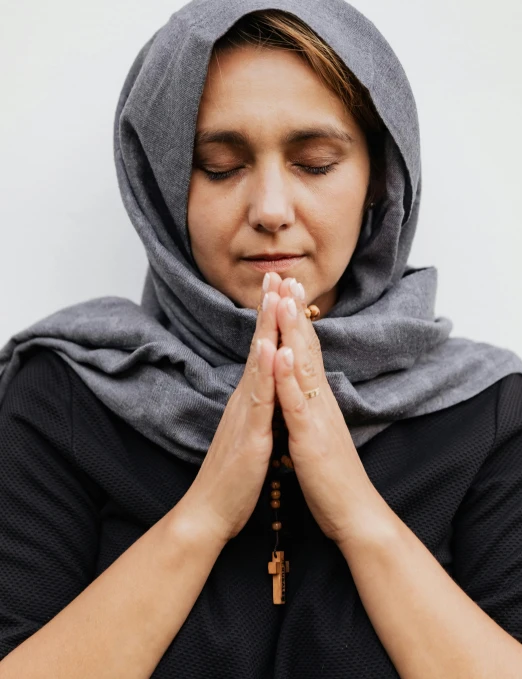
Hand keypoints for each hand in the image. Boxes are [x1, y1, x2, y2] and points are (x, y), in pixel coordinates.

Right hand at [178, 275, 282, 543]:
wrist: (209, 513)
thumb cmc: (233, 477)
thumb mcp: (250, 434)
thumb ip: (257, 409)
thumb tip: (265, 389)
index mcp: (250, 401)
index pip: (263, 352)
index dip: (271, 321)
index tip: (281, 290)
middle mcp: (245, 400)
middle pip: (259, 347)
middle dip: (269, 311)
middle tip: (276, 275)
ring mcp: (246, 415)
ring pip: (258, 365)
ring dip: (266, 329)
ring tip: (273, 297)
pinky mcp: (250, 435)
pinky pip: (259, 399)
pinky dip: (264, 372)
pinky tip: (267, 348)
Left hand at [264, 276, 381, 545]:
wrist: (354, 513)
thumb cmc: (332, 477)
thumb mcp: (317, 434)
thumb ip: (310, 408)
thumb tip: (302, 390)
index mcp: (317, 400)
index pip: (305, 352)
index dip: (295, 321)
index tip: (286, 292)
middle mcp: (319, 400)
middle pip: (306, 348)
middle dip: (294, 311)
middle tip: (286, 277)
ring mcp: (317, 416)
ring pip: (302, 365)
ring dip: (292, 330)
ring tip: (283, 298)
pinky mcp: (311, 437)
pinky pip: (297, 402)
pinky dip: (289, 375)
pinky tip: (283, 351)